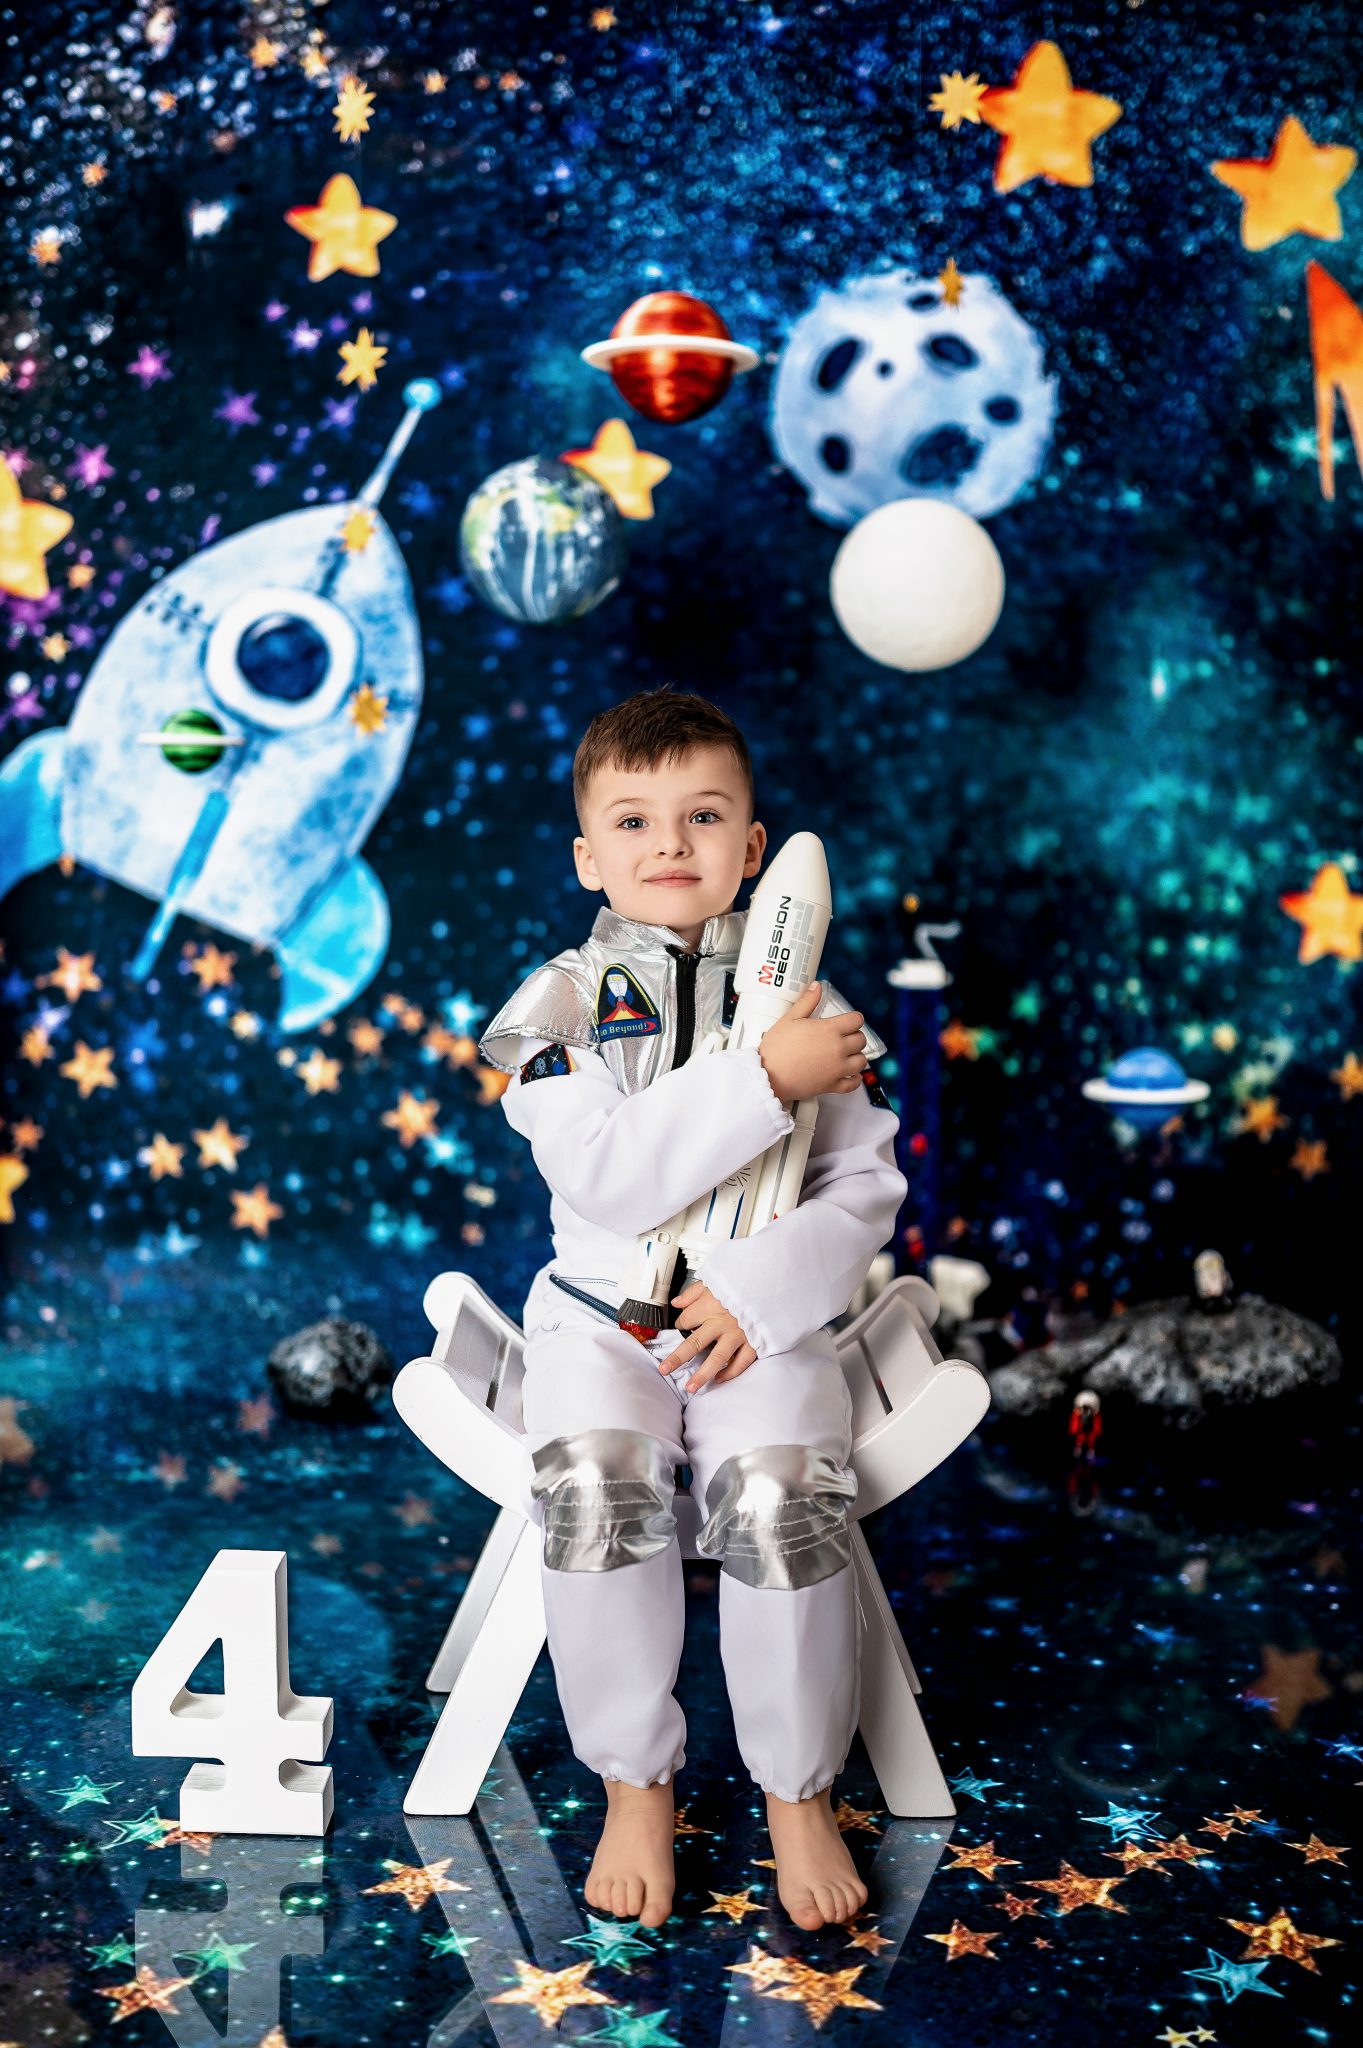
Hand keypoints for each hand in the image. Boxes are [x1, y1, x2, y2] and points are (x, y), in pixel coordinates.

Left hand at [663, 1281, 758, 1392]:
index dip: (680, 1324)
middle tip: (665, 1369)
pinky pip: (741, 1362)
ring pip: (717, 1358)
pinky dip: (730, 1372)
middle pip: (694, 1343)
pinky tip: (719, 1378)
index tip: (681, 1325)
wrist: (772, 1284)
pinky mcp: (753, 1342)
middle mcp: (722, 1322)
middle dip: (678, 1358)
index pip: (686, 1320)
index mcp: (710, 1305)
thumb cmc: (743, 1282)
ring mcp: (738, 1334)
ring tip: (691, 1387)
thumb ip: (693, 1292)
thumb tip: (677, 1302)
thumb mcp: (715, 1280)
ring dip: (702, 1374)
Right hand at [758, 981, 867, 1106]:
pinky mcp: (833, 1085)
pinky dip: (855, 1079)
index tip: (848, 1022)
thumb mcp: (789, 1019)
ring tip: (847, 1055)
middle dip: (855, 1036)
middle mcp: (838, 1049)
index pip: (856, 1020)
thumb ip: (806, 1001)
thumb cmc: (776, 1049)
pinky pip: (854, 1084)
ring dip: (856, 1057)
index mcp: (829, 1030)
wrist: (769, 1076)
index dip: (853, 1019)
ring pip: (861, 1062)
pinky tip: (851, 1075)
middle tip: (844, 1037)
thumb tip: (816, 987)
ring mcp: (837, 1069)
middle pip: (861, 1040)